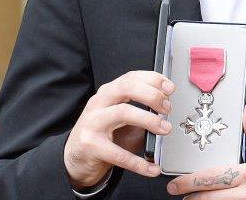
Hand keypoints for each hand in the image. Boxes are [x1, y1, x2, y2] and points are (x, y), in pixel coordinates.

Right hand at [64, 70, 173, 187]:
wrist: (75, 157)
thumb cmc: (103, 134)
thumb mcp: (122, 117)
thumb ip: (141, 109)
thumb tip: (168, 108)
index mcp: (108, 93)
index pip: (131, 77)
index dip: (153, 79)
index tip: (170, 88)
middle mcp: (99, 103)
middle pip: (126, 88)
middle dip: (151, 95)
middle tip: (167, 108)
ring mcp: (92, 123)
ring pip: (122, 112)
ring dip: (148, 120)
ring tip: (165, 129)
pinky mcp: (90, 145)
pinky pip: (118, 154)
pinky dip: (139, 162)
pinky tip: (152, 168)